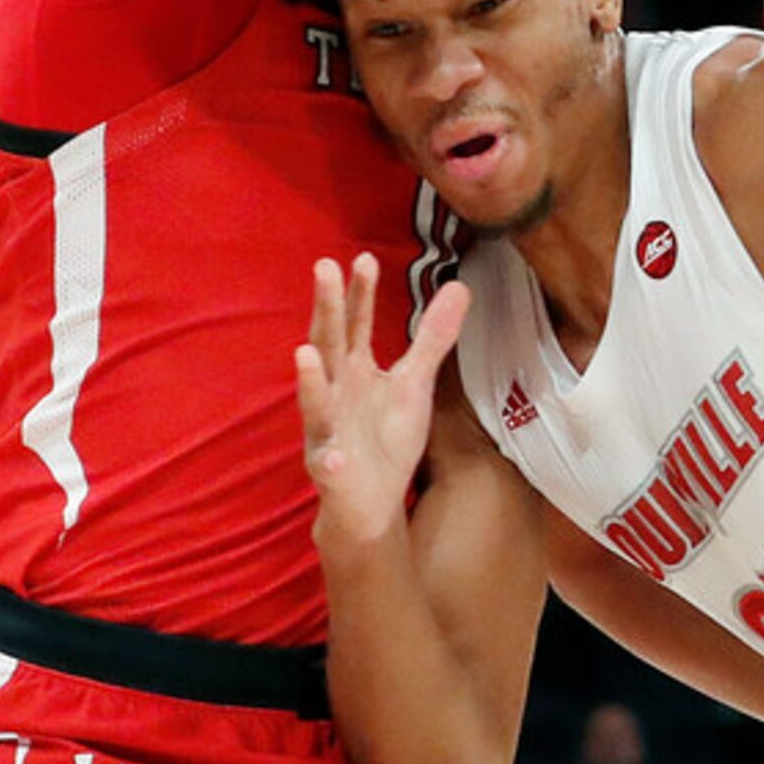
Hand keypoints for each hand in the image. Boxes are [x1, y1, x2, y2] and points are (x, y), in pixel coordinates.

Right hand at [294, 253, 468, 549]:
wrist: (370, 505)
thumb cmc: (386, 439)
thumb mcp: (415, 384)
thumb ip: (432, 338)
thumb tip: (459, 286)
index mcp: (355, 369)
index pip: (356, 323)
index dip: (360, 293)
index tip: (364, 258)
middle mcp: (334, 391)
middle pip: (330, 344)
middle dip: (327, 309)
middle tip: (324, 268)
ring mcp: (326, 430)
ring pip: (316, 402)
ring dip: (309, 381)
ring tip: (305, 353)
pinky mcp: (329, 470)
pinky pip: (327, 464)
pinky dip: (329, 458)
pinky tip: (333, 456)